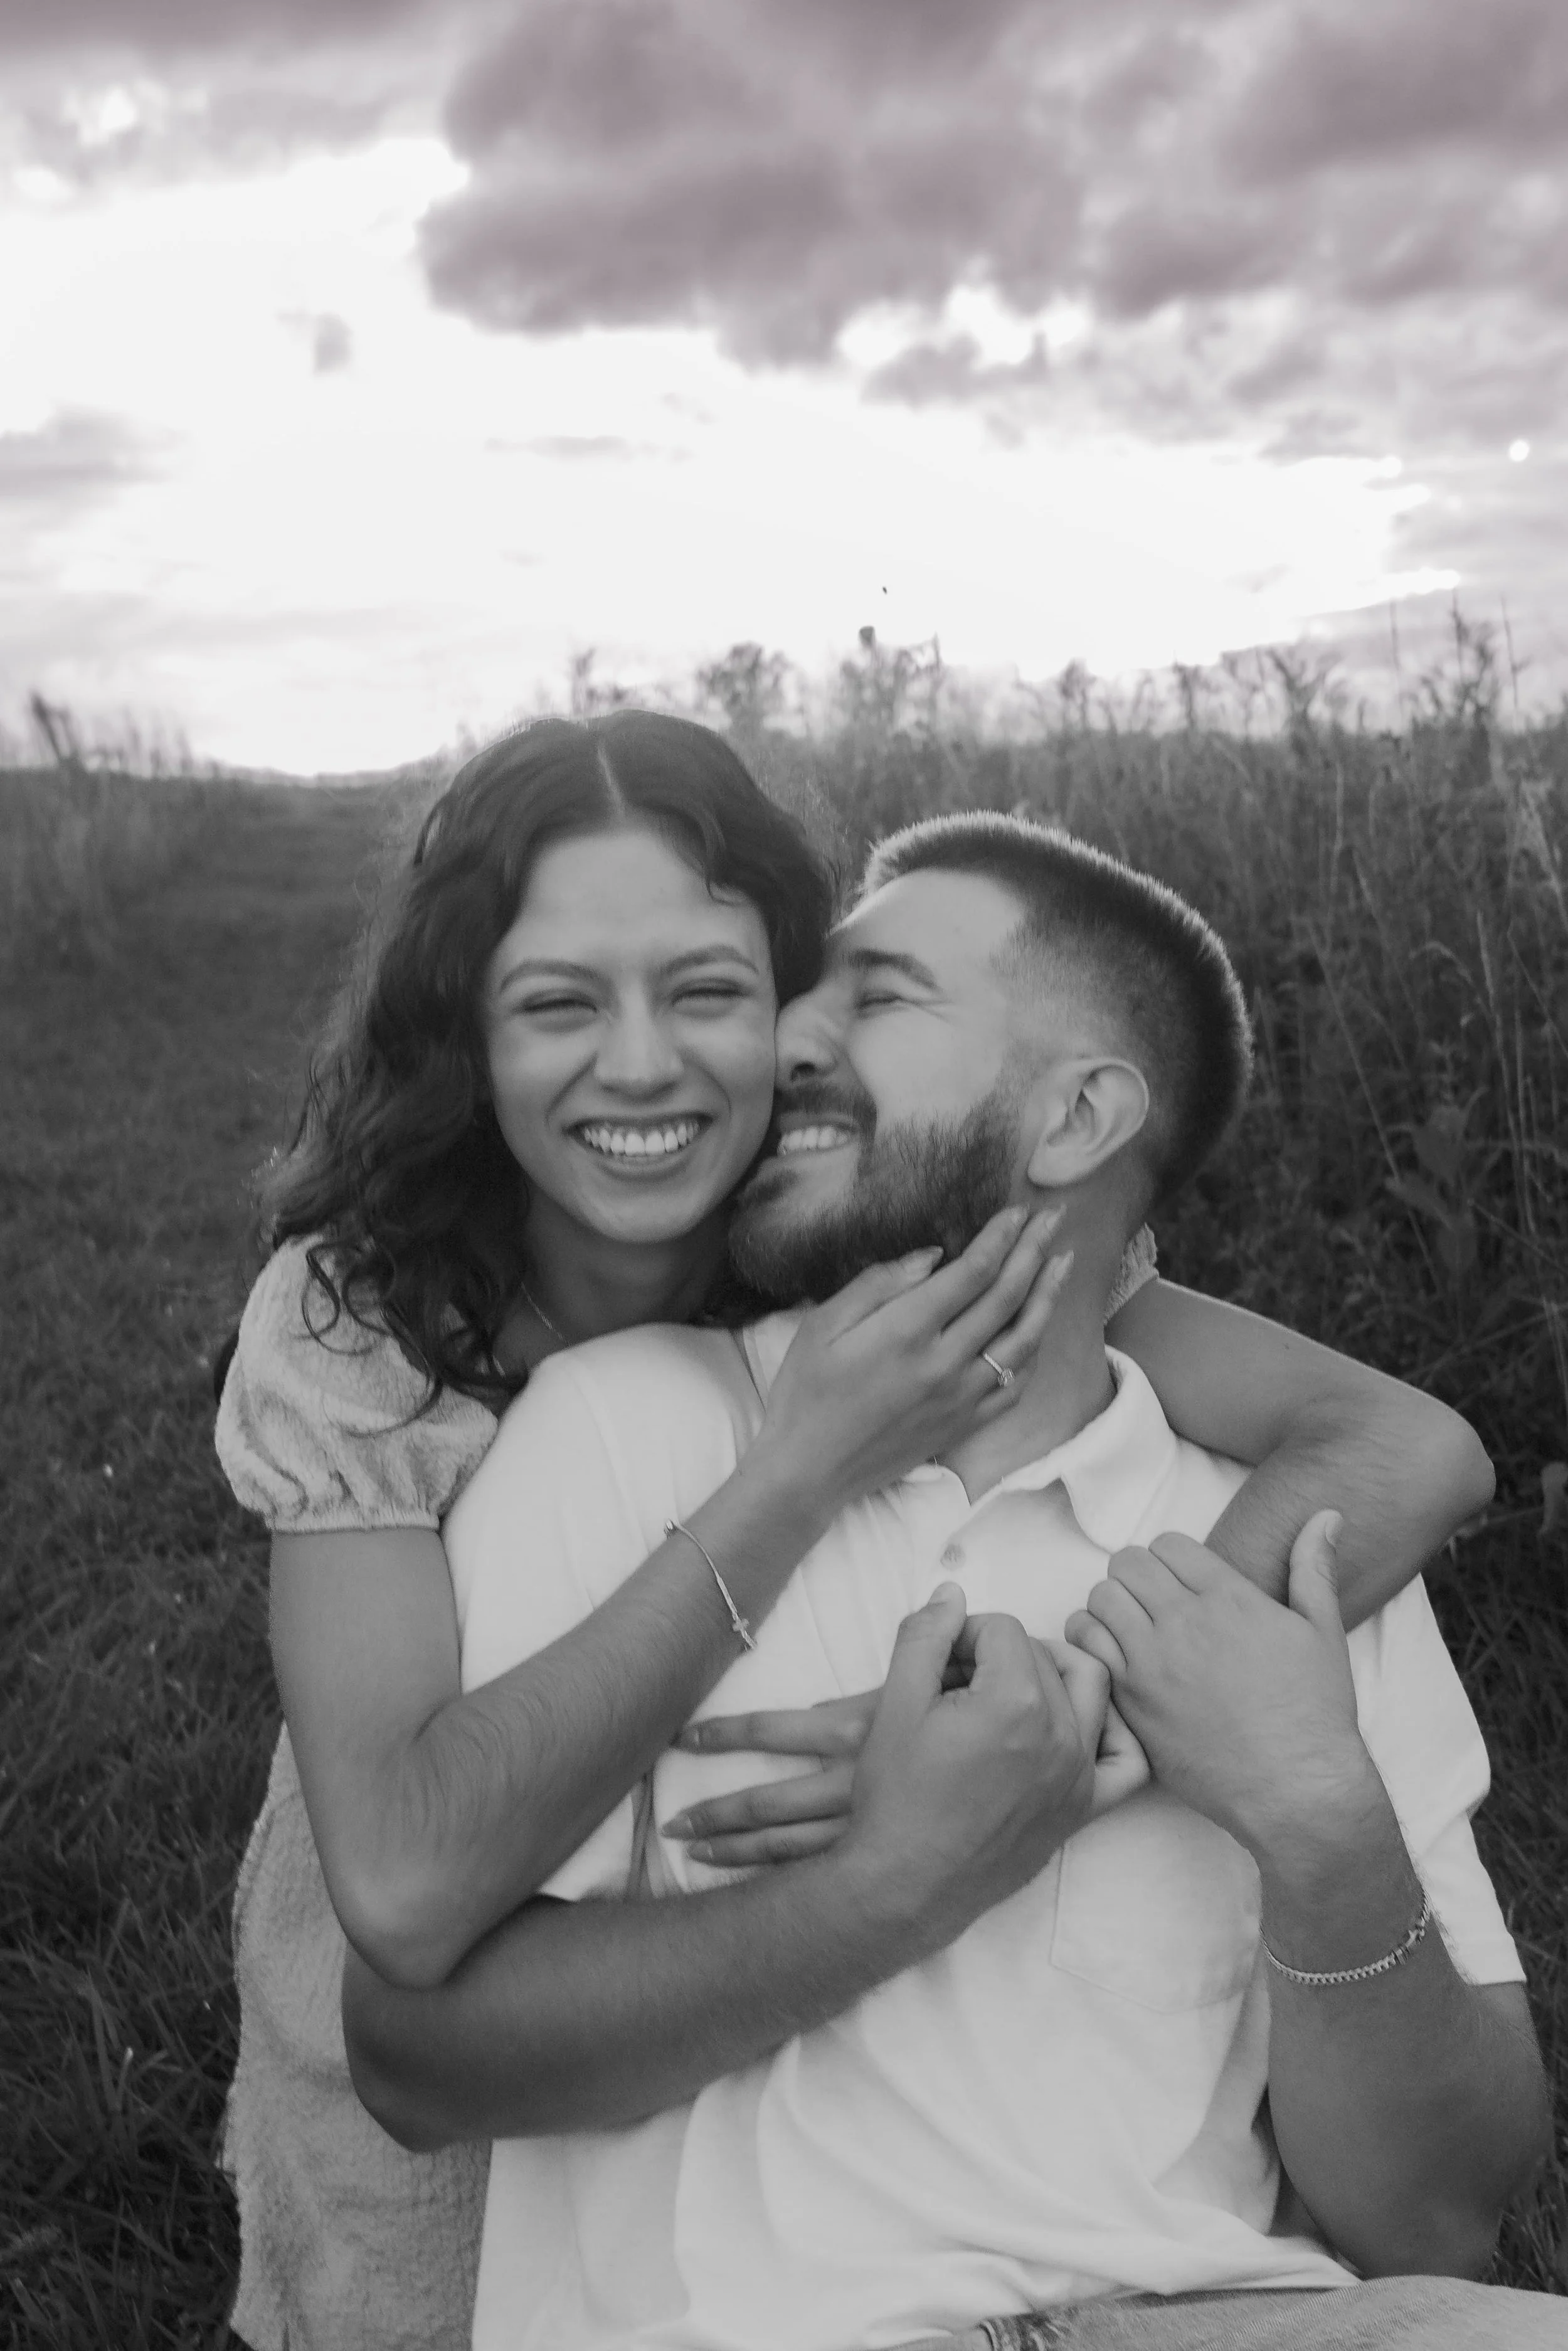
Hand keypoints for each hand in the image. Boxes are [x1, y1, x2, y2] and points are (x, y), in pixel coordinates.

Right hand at [666, 1641, 1146, 1867]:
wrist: (904, 1883)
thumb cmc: (895, 1796)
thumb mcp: (895, 1704)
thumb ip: (925, 1636)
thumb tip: (954, 1593)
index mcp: (1014, 1701)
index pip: (1002, 1629)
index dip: (963, 1634)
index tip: (937, 1660)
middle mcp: (1060, 1733)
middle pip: (1042, 1654)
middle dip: (999, 1653)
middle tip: (957, 1678)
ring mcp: (1078, 1773)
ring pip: (1092, 1687)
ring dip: (1056, 1672)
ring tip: (1011, 1686)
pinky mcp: (1082, 1808)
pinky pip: (1126, 1762)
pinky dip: (1112, 1733)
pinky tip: (1077, 1726)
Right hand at [752, 1205, 1071, 1520]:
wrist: (808, 1471)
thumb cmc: (805, 1392)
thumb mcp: (822, 1326)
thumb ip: (879, 1284)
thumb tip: (934, 1256)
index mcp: (906, 1331)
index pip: (972, 1272)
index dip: (1001, 1237)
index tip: (1020, 1210)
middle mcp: (943, 1363)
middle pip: (1005, 1298)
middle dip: (1034, 1252)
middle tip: (1055, 1218)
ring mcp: (960, 1398)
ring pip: (1022, 1341)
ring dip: (1047, 1297)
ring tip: (1062, 1263)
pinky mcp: (964, 1425)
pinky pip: (1015, 1385)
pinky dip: (1033, 1351)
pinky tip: (1039, 1327)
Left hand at [1064, 1509, 1374, 1858]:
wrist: (1295, 1788)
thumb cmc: (1315, 1713)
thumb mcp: (1322, 1632)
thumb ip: (1313, 1567)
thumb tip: (1326, 1514)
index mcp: (1229, 1598)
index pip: (1168, 1544)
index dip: (1170, 1558)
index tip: (1179, 1582)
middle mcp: (1185, 1622)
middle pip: (1128, 1564)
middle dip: (1137, 1576)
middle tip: (1152, 1604)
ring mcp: (1153, 1662)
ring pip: (1100, 1598)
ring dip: (1110, 1606)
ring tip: (1130, 1628)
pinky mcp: (1132, 1700)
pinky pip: (1086, 1645)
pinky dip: (1091, 1642)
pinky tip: (1115, 1658)